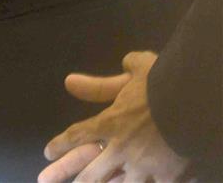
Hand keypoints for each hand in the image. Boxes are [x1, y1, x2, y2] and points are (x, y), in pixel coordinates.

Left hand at [39, 51, 189, 182]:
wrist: (196, 103)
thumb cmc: (164, 84)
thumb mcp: (133, 71)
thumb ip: (102, 83)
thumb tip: (70, 82)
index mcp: (110, 122)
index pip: (77, 136)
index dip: (60, 145)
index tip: (47, 153)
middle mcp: (122, 149)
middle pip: (92, 172)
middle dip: (77, 180)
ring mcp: (145, 167)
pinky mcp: (169, 178)